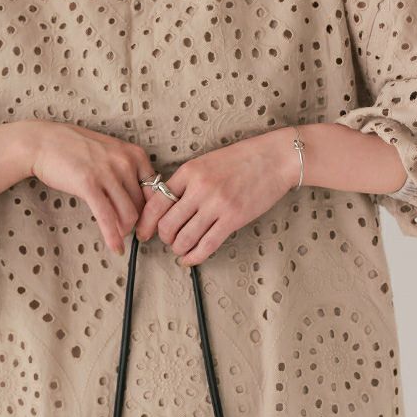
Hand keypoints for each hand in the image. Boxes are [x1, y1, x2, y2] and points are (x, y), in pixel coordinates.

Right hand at [28, 121, 157, 255]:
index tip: (148, 224)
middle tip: (131, 235)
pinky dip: (112, 236)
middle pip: (142, 205)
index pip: (155, 191)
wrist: (44, 142)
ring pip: (128, 214)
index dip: (152, 212)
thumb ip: (127, 172)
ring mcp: (107, 173)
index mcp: (135, 154)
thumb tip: (139, 201)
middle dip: (138, 224)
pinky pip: (107, 217)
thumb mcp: (110, 153)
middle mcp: (125, 162)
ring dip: (125, 231)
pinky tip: (115, 248)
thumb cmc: (75, 149)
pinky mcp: (89, 185)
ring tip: (119, 237)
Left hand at [134, 128, 298, 266]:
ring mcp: (217, 205)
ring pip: (184, 238)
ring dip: (178, 248)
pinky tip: (190, 258)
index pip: (156, 202)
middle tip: (166, 240)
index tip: (143, 232)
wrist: (274, 158)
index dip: (145, 222)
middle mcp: (199, 188)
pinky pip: (207, 245)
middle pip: (167, 224)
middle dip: (163, 238)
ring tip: (180, 248)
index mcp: (188, 172)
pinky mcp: (233, 219)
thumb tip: (163, 204)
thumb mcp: (205, 162)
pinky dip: (194, 256)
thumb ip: (184, 181)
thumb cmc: (240, 159)